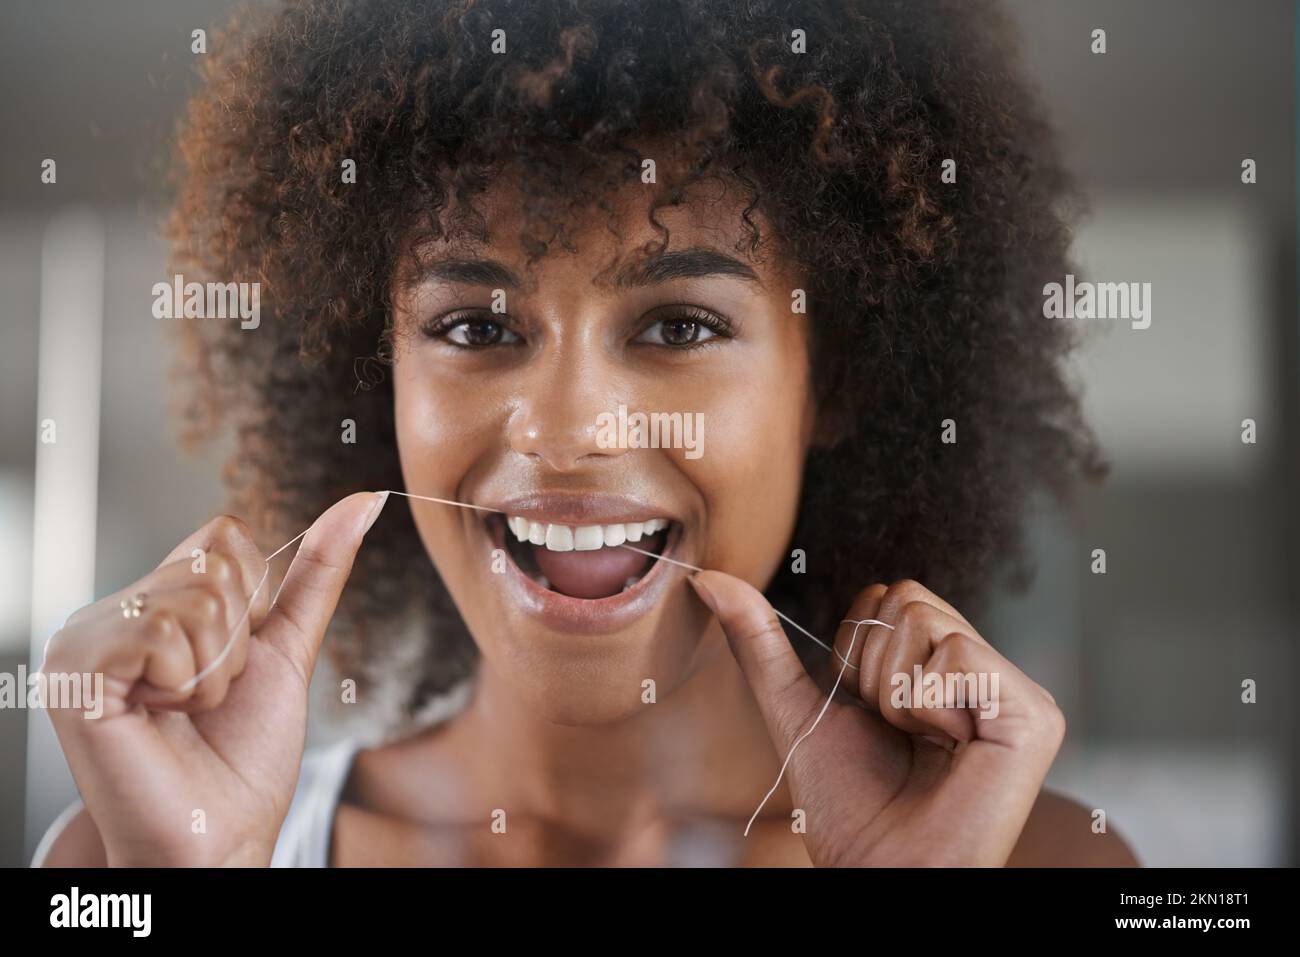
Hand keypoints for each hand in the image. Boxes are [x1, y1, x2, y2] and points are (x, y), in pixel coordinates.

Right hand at [42, 491, 386, 866]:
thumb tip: (364, 502)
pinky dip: (185, 683)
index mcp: (152, 603)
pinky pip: (162, 633)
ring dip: (215, 668)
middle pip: (215, 564)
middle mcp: (109, 612)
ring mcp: (84, 639)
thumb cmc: (244, 756)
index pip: (224, 537)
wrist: (220, 833)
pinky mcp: (76, 671)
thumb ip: (318, 573)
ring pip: (198, 598)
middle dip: (238, 640)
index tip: (232, 663)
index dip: (253, 603)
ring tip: (184, 712)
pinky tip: (158, 720)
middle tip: (206, 697)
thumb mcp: (287, 649)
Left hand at [689, 572, 1065, 865]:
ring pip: (927, 622)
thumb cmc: (847, 805)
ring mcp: (1017, 692)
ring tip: (919, 742)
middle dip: (873, 666)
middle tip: (895, 729)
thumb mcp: (795, 706)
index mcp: (944, 667)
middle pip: (907, 596)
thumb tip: (708, 577)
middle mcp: (987, 672)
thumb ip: (758, 641)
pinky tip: (947, 749)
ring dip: (896, 691)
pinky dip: (926, 704)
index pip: (890, 595)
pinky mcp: (1035, 716)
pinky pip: (958, 657)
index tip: (869, 711)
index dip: (857, 651)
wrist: (879, 869)